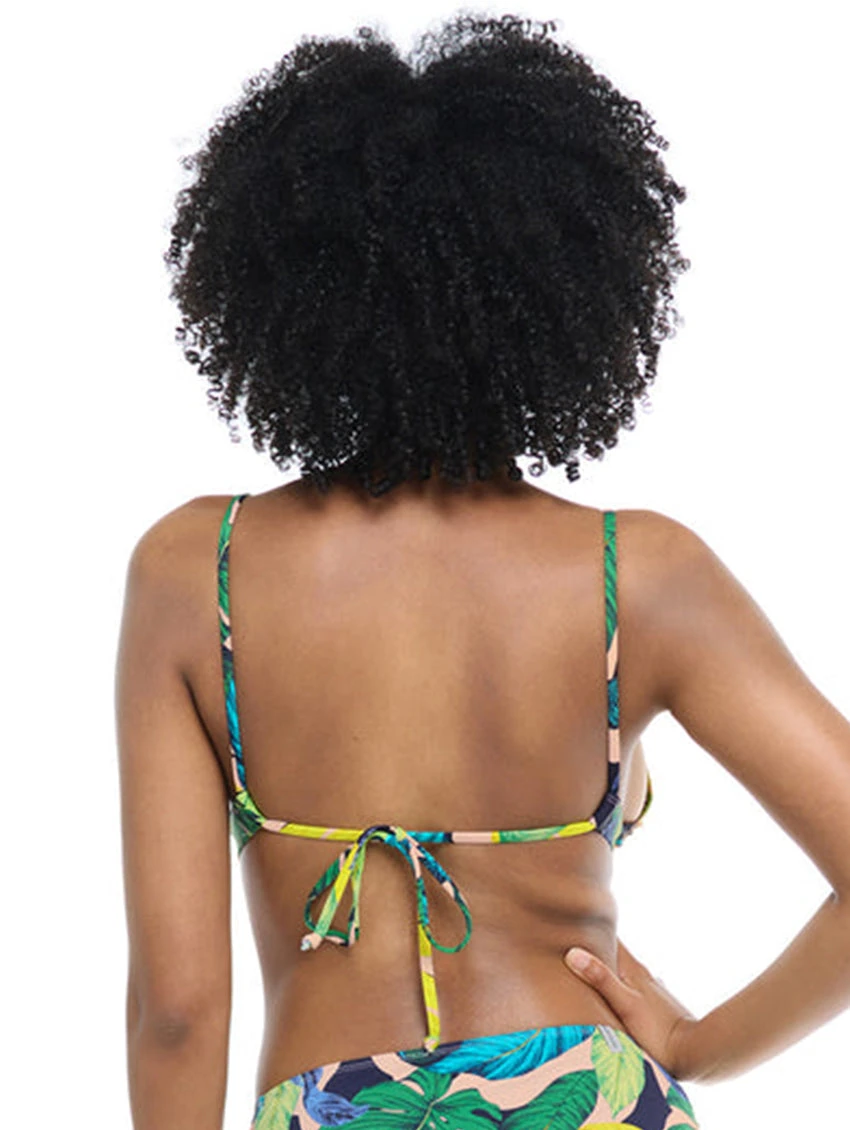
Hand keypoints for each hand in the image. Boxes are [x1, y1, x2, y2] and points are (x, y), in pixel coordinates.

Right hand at [564, 937, 698, 1080]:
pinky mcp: (657, 1009)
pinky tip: (618, 1000)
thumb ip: (601, 979)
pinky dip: (621, 991)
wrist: (694, 1052)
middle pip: (617, 957)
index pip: (613, 940)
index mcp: (634, 970)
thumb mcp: (625, 1004)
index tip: (576, 922)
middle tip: (575, 947)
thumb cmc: (658, 1030)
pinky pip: (633, 992)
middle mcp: (644, 976)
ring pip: (626, 975)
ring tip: (591, 975)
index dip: (595, 930)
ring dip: (610, 973)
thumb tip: (573, 953)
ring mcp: (652, 992)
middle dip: (599, 952)